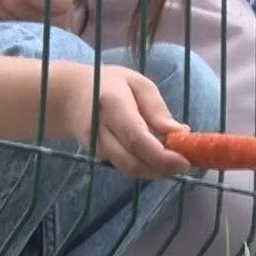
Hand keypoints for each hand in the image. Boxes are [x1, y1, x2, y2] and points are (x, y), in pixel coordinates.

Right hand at [52, 63, 192, 178]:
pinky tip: (159, 162)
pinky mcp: (96, 156)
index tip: (185, 160)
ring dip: (155, 171)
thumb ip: (157, 109)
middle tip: (186, 165)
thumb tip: (180, 132)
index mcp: (112, 103)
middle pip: (131, 160)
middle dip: (162, 168)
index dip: (161, 155)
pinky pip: (124, 167)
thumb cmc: (110, 84)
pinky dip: (145, 168)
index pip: (136, 137)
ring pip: (128, 169)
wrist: (68, 96)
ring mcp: (94, 146)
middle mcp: (99, 128)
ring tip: (175, 164)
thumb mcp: (137, 83)